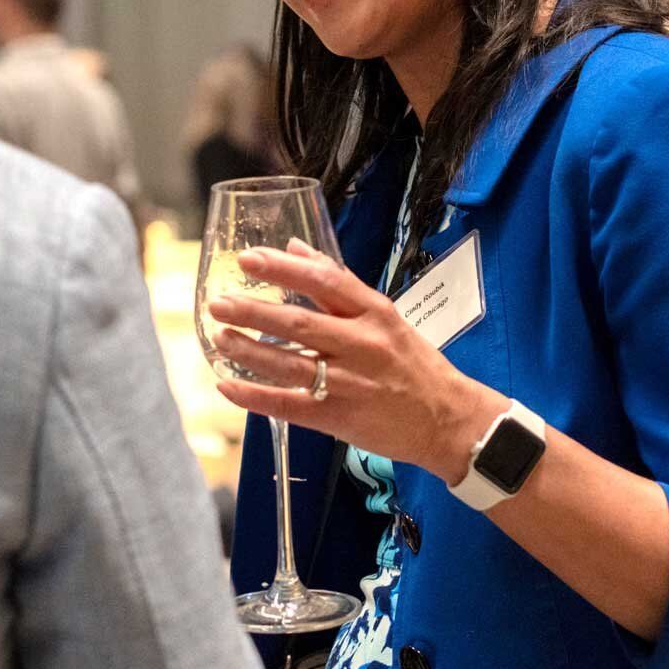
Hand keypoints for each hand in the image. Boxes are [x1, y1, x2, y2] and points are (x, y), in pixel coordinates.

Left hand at [208, 239, 502, 482]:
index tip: (249, 259)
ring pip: (290, 365)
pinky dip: (255, 396)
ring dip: (249, 351)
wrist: (449, 420)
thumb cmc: (414, 363)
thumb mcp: (385, 314)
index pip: (326, 282)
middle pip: (300, 324)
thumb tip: (297, 248)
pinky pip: (289, 405)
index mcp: (375, 313)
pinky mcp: (340, 418)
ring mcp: (350, 383)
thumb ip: (339, 282)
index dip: (284, 269)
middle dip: (254, 312)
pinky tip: (227, 385)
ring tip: (219, 338)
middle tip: (220, 302)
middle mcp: (362, 345)